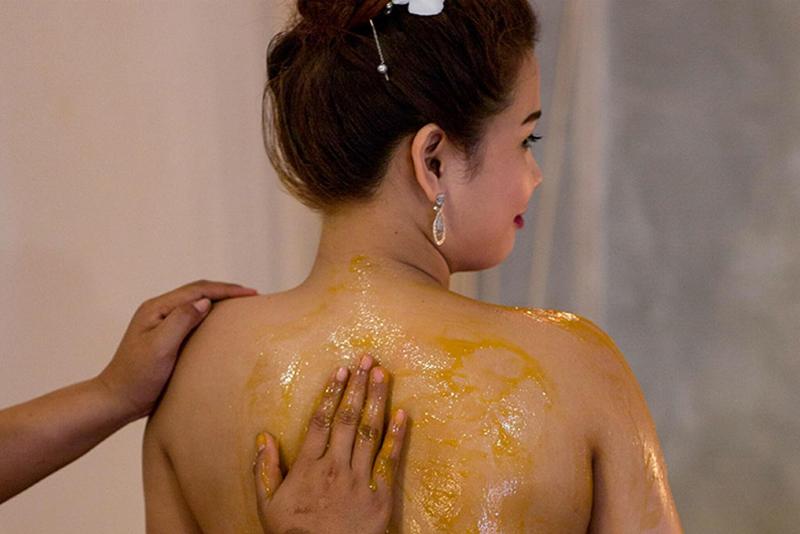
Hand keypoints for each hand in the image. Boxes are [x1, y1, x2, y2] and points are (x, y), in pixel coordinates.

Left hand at [97, 279, 256, 420]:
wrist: (118, 400)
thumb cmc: (137, 376)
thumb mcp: (159, 347)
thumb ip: (181, 321)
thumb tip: (205, 302)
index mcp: (157, 308)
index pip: (197, 290)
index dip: (226, 290)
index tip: (251, 294)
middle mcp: (159, 311)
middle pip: (197, 293)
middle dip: (226, 291)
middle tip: (252, 296)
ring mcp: (162, 324)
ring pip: (196, 304)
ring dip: (219, 302)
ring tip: (242, 306)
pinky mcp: (167, 337)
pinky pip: (193, 320)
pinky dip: (212, 317)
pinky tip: (222, 325)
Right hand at [253, 356, 407, 533]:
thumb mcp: (268, 505)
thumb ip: (265, 470)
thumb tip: (264, 437)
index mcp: (308, 467)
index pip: (321, 422)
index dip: (331, 394)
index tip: (340, 371)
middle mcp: (334, 467)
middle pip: (347, 419)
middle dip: (357, 387)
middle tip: (365, 360)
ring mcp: (359, 480)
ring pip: (368, 431)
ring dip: (376, 400)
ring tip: (382, 374)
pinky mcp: (380, 494)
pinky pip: (389, 459)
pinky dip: (397, 435)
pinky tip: (403, 413)